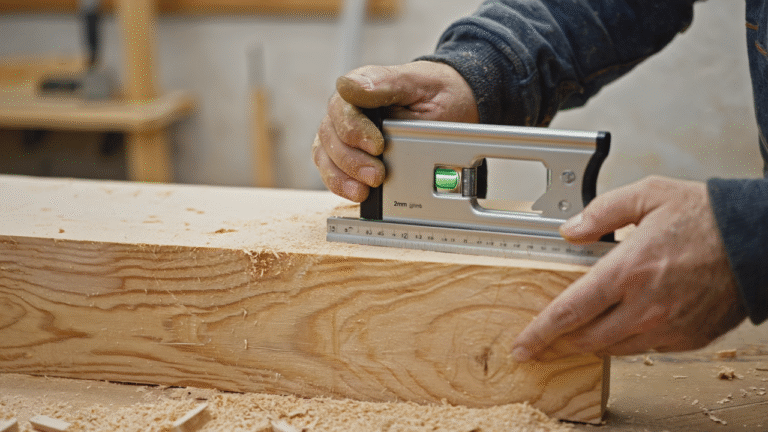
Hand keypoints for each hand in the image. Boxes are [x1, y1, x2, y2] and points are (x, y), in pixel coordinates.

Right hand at [312, 61, 478, 201]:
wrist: (451, 105)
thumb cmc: (435, 92)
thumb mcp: (419, 83)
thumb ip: (386, 83)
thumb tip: (350, 86)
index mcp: (361, 85)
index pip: (342, 107)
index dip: (355, 129)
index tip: (377, 146)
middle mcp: (347, 109)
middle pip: (330, 135)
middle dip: (351, 160)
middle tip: (376, 175)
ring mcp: (344, 132)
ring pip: (325, 154)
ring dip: (341, 175)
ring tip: (363, 190)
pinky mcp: (347, 154)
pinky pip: (331, 169)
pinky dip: (340, 183)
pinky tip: (357, 192)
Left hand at [511, 176, 746, 361]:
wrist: (757, 239)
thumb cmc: (707, 216)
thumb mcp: (648, 195)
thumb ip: (601, 211)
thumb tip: (570, 230)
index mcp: (629, 271)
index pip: (570, 311)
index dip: (540, 333)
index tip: (523, 345)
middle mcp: (646, 306)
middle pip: (587, 339)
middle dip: (560, 343)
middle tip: (545, 341)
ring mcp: (668, 327)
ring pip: (614, 349)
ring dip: (592, 343)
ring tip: (580, 331)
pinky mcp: (687, 338)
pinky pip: (645, 349)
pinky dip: (626, 340)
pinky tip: (622, 323)